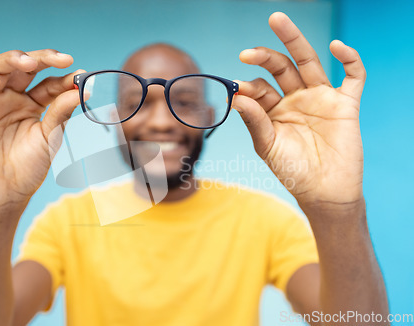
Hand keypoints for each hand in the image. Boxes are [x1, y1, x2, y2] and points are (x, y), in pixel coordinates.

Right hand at [0, 49, 82, 211]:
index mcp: (32, 104)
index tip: (80, 76)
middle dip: (41, 58)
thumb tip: (82, 90)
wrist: (5, 195)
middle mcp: (10, 98)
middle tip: (60, 58)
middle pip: (23, 67)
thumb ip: (62, 114)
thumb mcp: (49, 139)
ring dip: (10, 60)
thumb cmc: (29, 168)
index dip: (63, 77)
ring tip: (27, 63)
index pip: (48, 83)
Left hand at [233, 12, 365, 208]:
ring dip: (295, 40)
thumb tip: (235, 96)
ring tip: (278, 21)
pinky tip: (336, 46)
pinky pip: (353, 76)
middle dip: (265, 55)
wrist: (323, 192)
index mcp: (275, 110)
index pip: (260, 88)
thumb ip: (254, 121)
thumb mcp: (268, 146)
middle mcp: (296, 99)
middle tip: (247, 52)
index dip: (248, 86)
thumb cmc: (292, 171)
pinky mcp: (345, 104)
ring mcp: (321, 99)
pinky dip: (349, 59)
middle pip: (281, 67)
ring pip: (309, 62)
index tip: (237, 88)